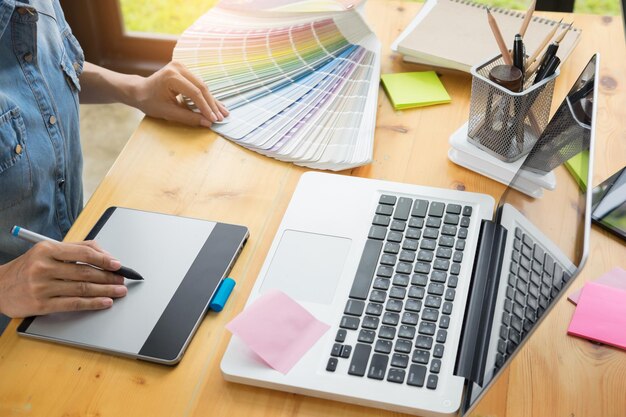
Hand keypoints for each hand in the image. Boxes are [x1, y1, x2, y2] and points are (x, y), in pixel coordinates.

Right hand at [0, 241, 127, 317]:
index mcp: (47, 250)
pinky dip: (92, 303)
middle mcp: (43, 267)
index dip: (104, 259)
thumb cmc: (29, 267)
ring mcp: (41, 286)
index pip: (83, 253)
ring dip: (105, 290)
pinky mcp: (41, 304)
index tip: (118, 264)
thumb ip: (76, 249)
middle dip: (108, 277)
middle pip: (85, 272)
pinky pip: (73, 303)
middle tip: (122, 279)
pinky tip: (105, 302)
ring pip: (81, 288)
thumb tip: (105, 255)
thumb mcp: (48, 251)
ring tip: (119, 290)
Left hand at [131, 61, 228, 127]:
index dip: (206, 108)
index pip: (195, 93)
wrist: (139, 90)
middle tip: (222, 117)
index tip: (214, 120)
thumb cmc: (149, 101)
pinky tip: (216, 105)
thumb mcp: (168, 112)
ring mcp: (182, 67)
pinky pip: (198, 85)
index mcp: (171, 76)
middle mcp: (178, 67)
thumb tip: (208, 123)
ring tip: (223, 113)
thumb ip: (188, 117)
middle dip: (212, 104)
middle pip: (201, 87)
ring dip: (212, 101)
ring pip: (202, 86)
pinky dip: (206, 96)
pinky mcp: (185, 70)